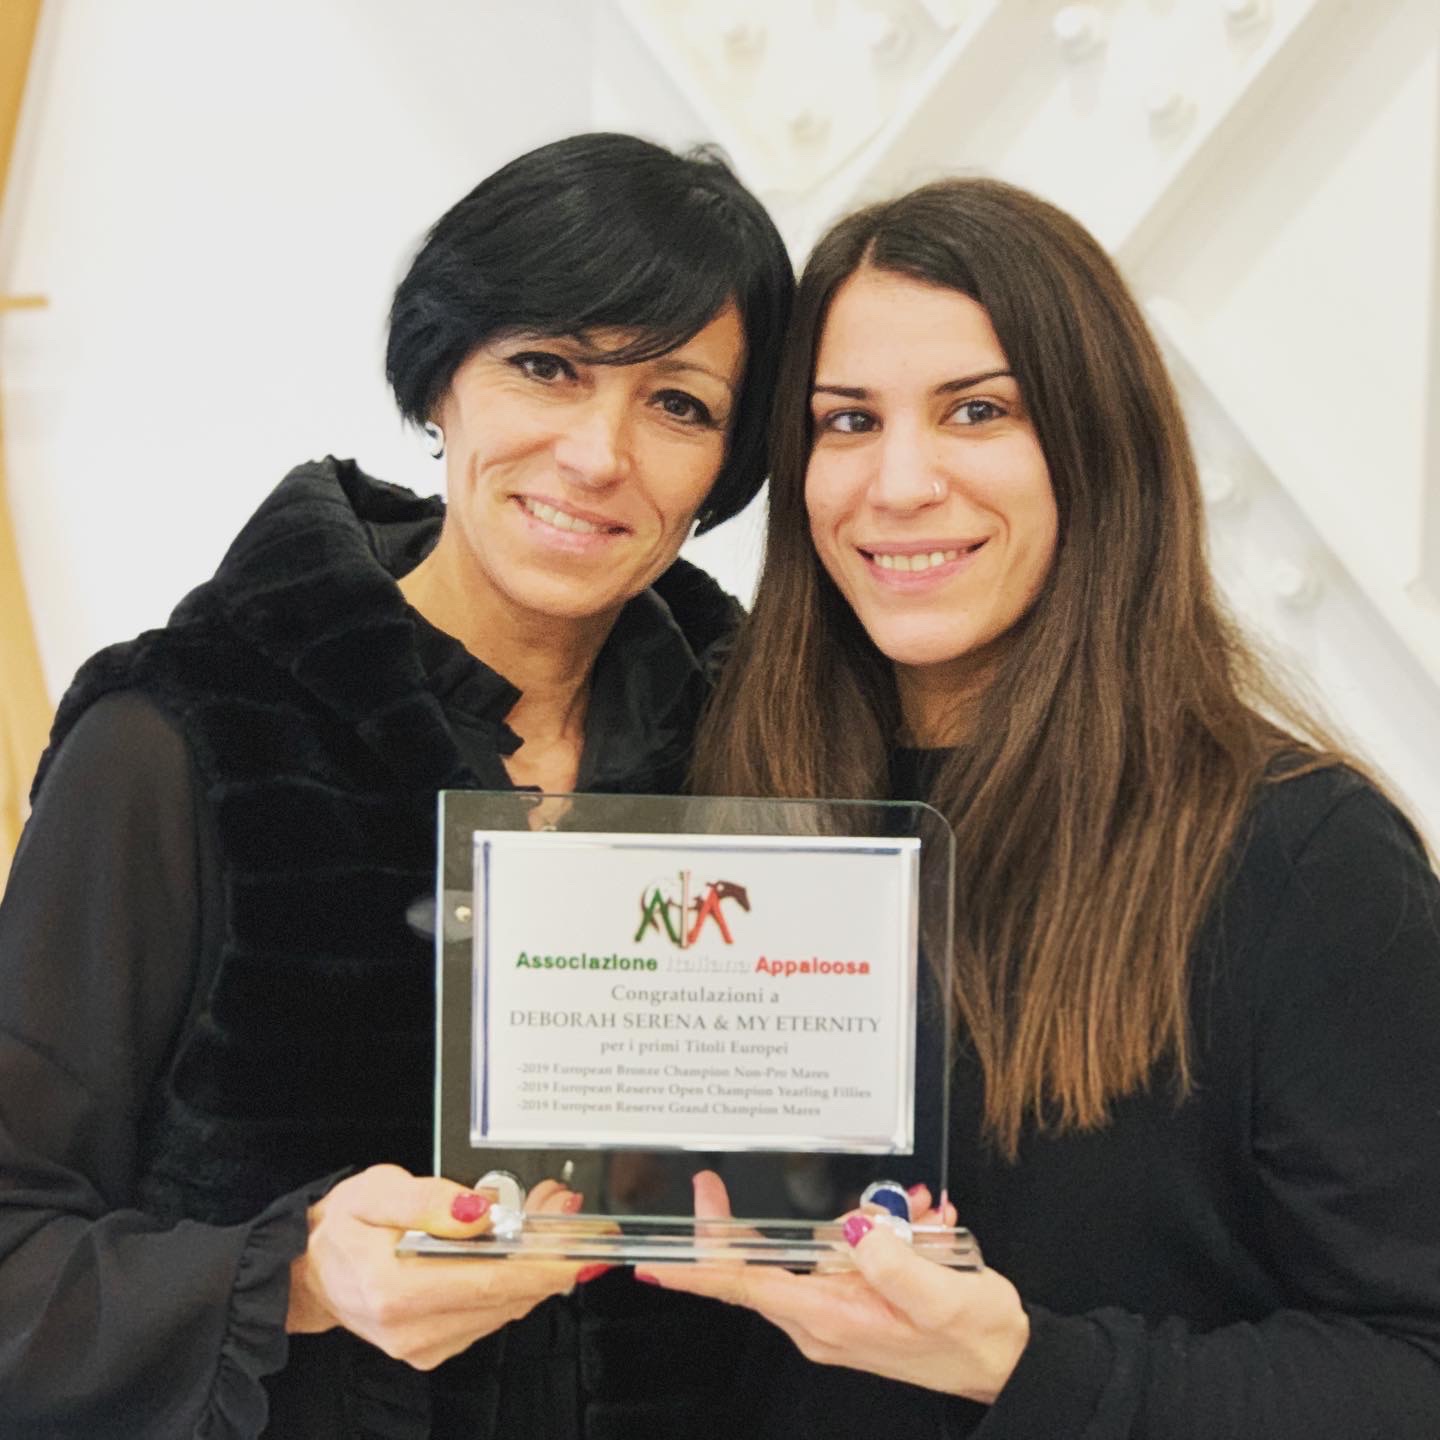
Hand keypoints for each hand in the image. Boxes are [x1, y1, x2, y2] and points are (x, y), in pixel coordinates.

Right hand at [287, 1164, 583, 1369]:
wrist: (311, 1270)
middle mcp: (412, 1330)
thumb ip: (428, 1200)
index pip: (487, 1283)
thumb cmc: (342, 1227)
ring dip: (536, 1264)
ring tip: (549, 1214)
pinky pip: (491, 1314)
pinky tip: (522, 1246)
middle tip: (567, 1207)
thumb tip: (480, 1211)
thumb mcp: (376, 1191)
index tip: (576, 1244)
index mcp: (393, 1292)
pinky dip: (515, 1280)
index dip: (540, 1264)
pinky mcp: (435, 1346)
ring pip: (504, 1307)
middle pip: (505, 1297)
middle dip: (547, 1252)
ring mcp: (425, 1345)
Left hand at [637, 1172, 1029, 1404]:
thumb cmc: (975, 1336)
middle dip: (761, 1216)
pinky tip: (918, 1222)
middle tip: (719, 1180)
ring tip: (913, 1211)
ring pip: (810, 1248)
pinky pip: (841, 1255)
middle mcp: (820, 1318)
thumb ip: (894, 1261)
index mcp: (828, 1317)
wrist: (1006, 1363)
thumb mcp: (943, 1295)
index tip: (653, 1254)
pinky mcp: (853, 1300)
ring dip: (853, 1219)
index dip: (696, 1267)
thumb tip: (855, 1227)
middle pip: (760, 1261)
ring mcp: (834, 1310)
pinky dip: (873, 1230)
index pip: (743, 1286)